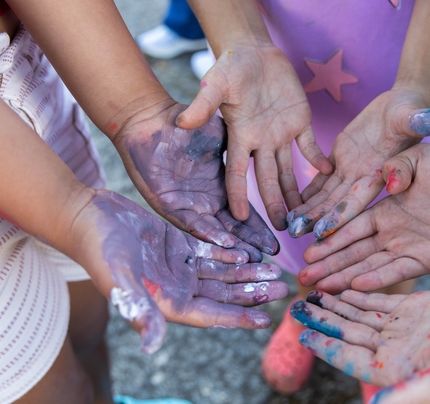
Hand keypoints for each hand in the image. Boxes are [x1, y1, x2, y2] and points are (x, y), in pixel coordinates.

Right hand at [73, 190, 288, 353]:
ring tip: (274, 271)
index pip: (211, 315)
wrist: (84, 216)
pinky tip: (250, 253)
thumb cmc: (98, 249)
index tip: (267, 320)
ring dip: (247, 275)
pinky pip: (211, 254)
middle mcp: (176, 288)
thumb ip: (138, 310)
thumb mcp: (119, 278)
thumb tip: (152, 346)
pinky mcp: (178, 246)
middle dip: (253, 294)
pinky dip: (230, 254)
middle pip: (223, 296)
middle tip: (283, 289)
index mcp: (166, 302)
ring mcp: (179, 267)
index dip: (239, 318)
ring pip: (221, 275)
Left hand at [115, 101, 278, 261]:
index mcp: (220, 186)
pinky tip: (227, 242)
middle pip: (234, 227)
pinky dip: (209, 234)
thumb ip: (241, 151)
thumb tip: (271, 155)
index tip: (280, 234)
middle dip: (252, 241)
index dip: (261, 224)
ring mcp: (187, 205)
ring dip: (233, 245)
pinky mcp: (168, 206)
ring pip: (214, 231)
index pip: (245, 212)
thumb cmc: (184, 124)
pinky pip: (191, 224)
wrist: (149, 120)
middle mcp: (206, 201)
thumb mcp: (222, 137)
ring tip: (252, 256)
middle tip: (272, 254)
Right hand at [176, 42, 332, 228]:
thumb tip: (184, 122)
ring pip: (288, 171)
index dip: (238, 195)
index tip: (241, 219)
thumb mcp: (216, 82)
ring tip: (305, 216)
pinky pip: (310, 146)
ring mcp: (280, 134)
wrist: (254, 52)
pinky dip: (318, 159)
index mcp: (239, 136)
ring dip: (296, 193)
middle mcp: (260, 142)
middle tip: (284, 229)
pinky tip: (328, 173)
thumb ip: (204, 103)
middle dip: (274, 204)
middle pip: (267, 180)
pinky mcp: (300, 122)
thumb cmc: (231, 65)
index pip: (236, 172)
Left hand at [286, 88, 429, 238]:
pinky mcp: (342, 160)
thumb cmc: (414, 109)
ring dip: (309, 211)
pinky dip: (307, 193)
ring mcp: (352, 172)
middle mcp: (364, 179)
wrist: (405, 105)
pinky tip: (290, 204)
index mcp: (381, 174)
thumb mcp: (415, 114)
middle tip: (295, 237)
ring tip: (289, 226)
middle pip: (337, 206)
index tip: (322, 232)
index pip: (359, 200)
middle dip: (318, 222)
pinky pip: (322, 181)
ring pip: (327, 197)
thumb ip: (422, 120)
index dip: (341, 216)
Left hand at [292, 289, 429, 403]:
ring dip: (334, 305)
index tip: (302, 333)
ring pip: (357, 316)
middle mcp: (390, 350)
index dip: (324, 346)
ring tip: (312, 293)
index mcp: (391, 370)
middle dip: (322, 320)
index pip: (348, 358)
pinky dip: (358, 294)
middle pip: (346, 334)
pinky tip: (341, 287)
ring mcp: (399, 328)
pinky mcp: (412, 309)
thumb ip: (407, 398)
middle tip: (296, 305)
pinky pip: (377, 301)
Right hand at [298, 144, 429, 292]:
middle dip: (329, 265)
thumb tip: (386, 181)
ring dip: (345, 277)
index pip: (350, 229)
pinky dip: (377, 277)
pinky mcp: (426, 261)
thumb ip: (397, 167)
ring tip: (321, 287)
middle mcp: (391, 234)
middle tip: (304, 277)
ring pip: (370, 265)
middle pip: (353, 253)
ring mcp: (407, 249)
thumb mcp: (418, 159)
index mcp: (384, 213)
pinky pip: (398, 270)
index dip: (329, 240)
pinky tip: (356, 284)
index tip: (308, 249)